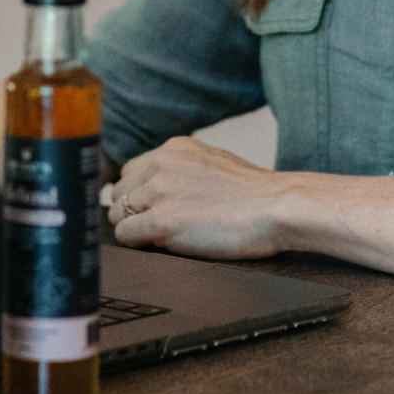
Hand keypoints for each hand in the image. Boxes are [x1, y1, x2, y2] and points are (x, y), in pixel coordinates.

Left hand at [107, 135, 288, 259]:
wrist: (276, 207)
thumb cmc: (253, 192)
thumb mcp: (212, 161)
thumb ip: (182, 167)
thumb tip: (159, 183)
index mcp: (174, 148)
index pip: (132, 170)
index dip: (137, 193)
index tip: (147, 208)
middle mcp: (162, 164)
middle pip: (119, 191)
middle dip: (131, 209)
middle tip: (152, 226)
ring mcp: (160, 192)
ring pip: (117, 213)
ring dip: (133, 227)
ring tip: (158, 236)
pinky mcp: (162, 221)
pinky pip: (126, 234)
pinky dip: (135, 243)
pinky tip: (156, 245)